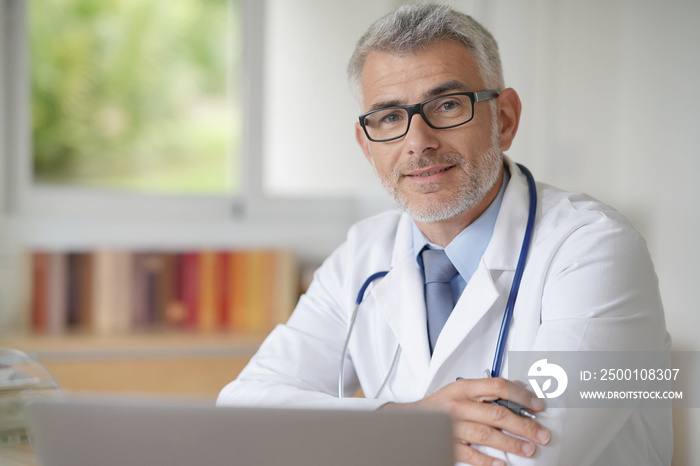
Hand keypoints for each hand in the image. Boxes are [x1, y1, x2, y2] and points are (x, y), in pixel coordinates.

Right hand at [381, 377, 549, 465]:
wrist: (411, 420)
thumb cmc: (440, 405)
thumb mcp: (462, 390)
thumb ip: (489, 390)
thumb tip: (519, 388)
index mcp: (464, 388)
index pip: (498, 387)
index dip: (521, 395)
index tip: (537, 405)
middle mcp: (458, 405)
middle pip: (497, 414)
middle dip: (524, 425)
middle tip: (541, 434)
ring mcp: (452, 426)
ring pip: (486, 434)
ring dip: (511, 444)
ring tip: (528, 450)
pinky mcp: (446, 444)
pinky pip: (470, 454)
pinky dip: (487, 460)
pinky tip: (501, 463)